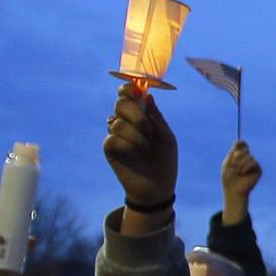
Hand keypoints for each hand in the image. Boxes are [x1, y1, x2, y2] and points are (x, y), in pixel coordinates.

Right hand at [104, 82, 178, 229]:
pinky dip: (127, 145)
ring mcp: (116, 135)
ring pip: (118, 122)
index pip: (128, 95)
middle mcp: (125, 122)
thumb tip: (147, 95)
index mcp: (140, 116)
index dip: (129, 89)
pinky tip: (134, 154)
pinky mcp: (109, 149)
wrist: (157, 187)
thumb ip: (156, 116)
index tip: (136, 90)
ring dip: (136, 135)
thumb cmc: (164, 160)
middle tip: (147, 128)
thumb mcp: (166, 136)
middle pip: (121, 103)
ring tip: (145, 148)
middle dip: (135, 113)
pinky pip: (113, 138)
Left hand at [221, 140, 260, 222]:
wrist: (233, 189)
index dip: (240, 143)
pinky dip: (247, 167)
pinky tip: (243, 173)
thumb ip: (232, 153)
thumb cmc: (228, 178)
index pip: (242, 145)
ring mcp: (253, 164)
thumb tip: (237, 141)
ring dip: (241, 163)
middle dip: (238, 156)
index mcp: (238, 156)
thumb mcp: (227, 163)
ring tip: (237, 171)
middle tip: (233, 164)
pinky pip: (254, 163)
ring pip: (249, 156)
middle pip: (245, 149)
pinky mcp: (258, 170)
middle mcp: (246, 159)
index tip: (236, 144)